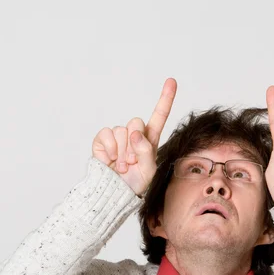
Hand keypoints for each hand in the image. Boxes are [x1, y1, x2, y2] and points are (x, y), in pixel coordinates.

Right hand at [92, 78, 176, 195]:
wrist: (115, 193)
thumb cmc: (135, 183)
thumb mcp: (149, 170)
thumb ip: (146, 151)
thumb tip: (134, 133)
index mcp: (150, 140)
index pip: (159, 116)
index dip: (165, 99)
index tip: (171, 81)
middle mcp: (134, 135)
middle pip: (136, 122)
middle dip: (134, 143)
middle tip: (132, 162)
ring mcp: (118, 137)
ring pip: (122, 130)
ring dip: (123, 151)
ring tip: (123, 165)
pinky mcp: (103, 141)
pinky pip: (107, 134)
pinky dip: (111, 148)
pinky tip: (112, 160)